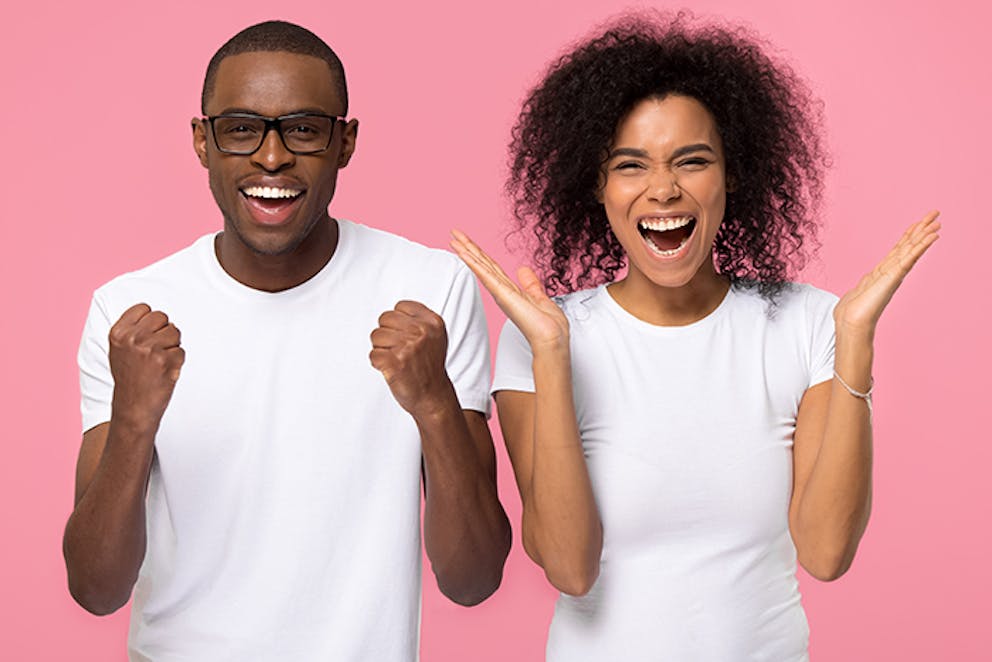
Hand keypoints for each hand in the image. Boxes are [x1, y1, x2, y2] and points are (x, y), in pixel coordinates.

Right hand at [108, 303, 184, 431]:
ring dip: (172, 347)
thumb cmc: (129, 378)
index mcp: (118, 333)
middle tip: (154, 352)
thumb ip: (133, 329)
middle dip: (163, 332)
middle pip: (162, 317)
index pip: (143, 308)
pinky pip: (181, 351)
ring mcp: (149, 349)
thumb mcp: (120, 349)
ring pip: (175, 332)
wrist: (133, 407)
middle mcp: (132, 338)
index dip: (150, 322)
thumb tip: (158, 315)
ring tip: (158, 362)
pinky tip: (164, 372)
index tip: (146, 336)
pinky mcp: (165, 360)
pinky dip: (177, 362)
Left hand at [370, 301, 452, 417]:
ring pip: (376, 336)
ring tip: (397, 360)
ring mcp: (408, 347)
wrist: (433, 397)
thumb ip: (418, 320)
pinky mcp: (394, 363)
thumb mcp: (435, 337)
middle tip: (399, 350)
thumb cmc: (429, 368)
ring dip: (382, 349)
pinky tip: (392, 369)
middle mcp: (421, 332)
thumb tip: (393, 313)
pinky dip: (378, 364)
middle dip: (387, 334)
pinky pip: (373, 355)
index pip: (400, 307)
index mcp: (433, 323)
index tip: (405, 336)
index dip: (397, 322)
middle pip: (384, 319)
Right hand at [450, 229, 568, 351]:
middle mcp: (502, 290)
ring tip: (454, 239)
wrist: (551, 339)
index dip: (480, 254)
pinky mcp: (502, 294)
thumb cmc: (548, 326)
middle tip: (455, 234)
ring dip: (467, 251)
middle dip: (468, 248)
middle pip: (482, 263)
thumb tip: (523, 271)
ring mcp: (500, 292)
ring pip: (480, 266)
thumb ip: (530, 284)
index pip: (492, 267)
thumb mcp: (540, 298)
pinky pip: (485, 275)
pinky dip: (474, 263)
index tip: (468, 244)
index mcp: (510, 290)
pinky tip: (464, 253)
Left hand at [834, 211, 940, 337]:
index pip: (899, 249)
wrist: (851, 322)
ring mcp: (895, 273)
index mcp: (884, 271)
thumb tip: (866, 281)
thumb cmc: (852, 311)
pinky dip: (921, 246)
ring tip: (936, 221)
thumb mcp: (860, 289)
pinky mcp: (894, 276)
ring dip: (924, 234)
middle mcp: (892, 270)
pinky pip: (910, 257)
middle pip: (909, 245)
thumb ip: (867, 283)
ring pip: (912, 249)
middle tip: (935, 214)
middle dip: (921, 229)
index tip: (918, 222)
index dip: (909, 235)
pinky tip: (931, 236)